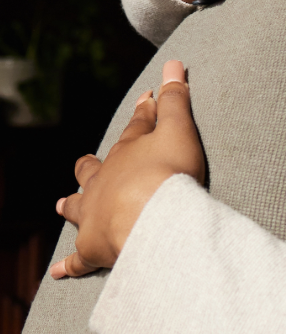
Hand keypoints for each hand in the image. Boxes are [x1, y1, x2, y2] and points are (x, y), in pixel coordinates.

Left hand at [51, 61, 205, 277]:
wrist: (151, 219)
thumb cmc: (168, 173)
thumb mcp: (178, 129)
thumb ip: (176, 99)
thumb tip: (172, 62)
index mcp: (126, 152)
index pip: (137, 127)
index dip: (144, 112)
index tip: (146, 100)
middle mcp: (104, 182)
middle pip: (94, 169)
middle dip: (92, 163)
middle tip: (86, 161)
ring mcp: (95, 215)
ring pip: (78, 207)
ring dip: (73, 204)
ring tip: (63, 204)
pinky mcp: (93, 248)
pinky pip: (79, 258)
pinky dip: (70, 264)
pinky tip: (59, 271)